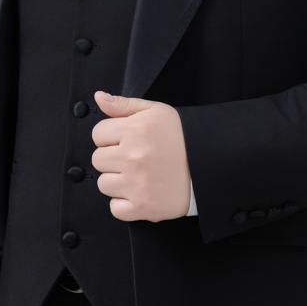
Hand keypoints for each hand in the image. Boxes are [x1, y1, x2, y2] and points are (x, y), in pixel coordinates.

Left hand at [91, 92, 191, 222]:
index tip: (127, 141)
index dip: (111, 136)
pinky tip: (140, 193)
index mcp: (135, 130)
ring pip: (104, 184)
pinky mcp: (143, 207)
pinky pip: (115, 209)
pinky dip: (125, 204)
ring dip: (118, 181)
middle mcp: (134, 156)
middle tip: (135, 158)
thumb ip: (124, 105)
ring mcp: (137, 184)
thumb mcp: (155, 111)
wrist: (209, 166)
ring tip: (139, 175)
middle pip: (98, 159)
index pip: (98, 134)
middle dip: (113, 158)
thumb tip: (99, 97)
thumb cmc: (180, 137)